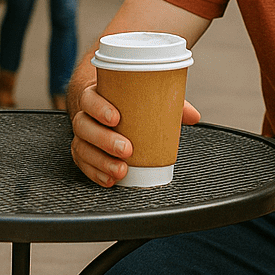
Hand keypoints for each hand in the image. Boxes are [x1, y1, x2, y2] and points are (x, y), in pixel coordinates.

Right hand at [69, 83, 200, 185]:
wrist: (100, 104)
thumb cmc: (124, 100)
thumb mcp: (142, 96)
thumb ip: (166, 103)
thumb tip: (193, 116)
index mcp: (96, 94)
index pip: (89, 99)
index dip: (99, 108)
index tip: (116, 118)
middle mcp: (85, 114)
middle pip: (83, 126)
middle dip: (104, 140)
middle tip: (127, 149)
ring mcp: (82, 135)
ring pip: (81, 147)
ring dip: (100, 161)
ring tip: (121, 170)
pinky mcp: (83, 151)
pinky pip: (82, 163)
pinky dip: (95, 173)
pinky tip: (109, 179)